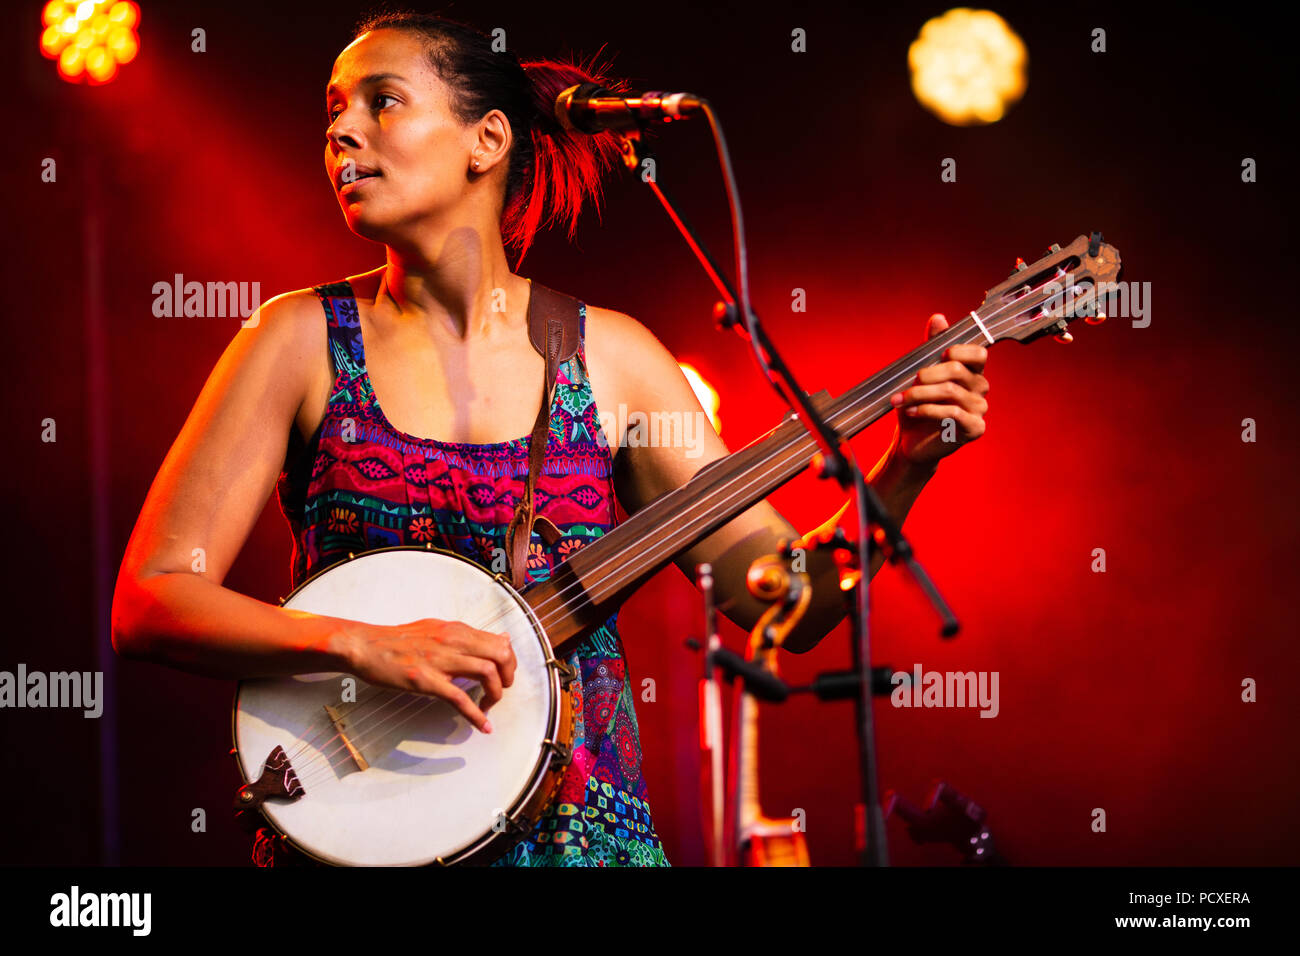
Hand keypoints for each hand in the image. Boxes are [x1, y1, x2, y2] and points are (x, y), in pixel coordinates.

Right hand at [340, 618, 516, 732]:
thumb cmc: (398, 640)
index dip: (510, 662)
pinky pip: (459, 698)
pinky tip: (482, 726)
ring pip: (486, 673)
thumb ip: (468, 636)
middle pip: (500, 654)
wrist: (366, 646)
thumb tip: (500, 638)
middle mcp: (453, 641)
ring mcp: (440, 661)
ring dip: (495, 694)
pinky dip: (476, 715)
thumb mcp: (438, 628)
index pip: (500, 642)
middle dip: (508, 676)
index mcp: (457, 630)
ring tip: (488, 705)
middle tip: (501, 690)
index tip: (505, 675)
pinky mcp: (426, 680)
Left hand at [888, 313, 989, 466]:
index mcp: (971, 372)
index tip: (940, 354)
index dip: (959, 350)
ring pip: (951, 392)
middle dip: (928, 374)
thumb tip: (938, 317)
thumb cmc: (918, 406)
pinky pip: (952, 413)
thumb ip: (931, 347)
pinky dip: (927, 410)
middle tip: (910, 381)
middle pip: (958, 371)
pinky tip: (911, 412)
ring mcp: (979, 409)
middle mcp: (980, 389)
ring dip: (920, 394)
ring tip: (900, 400)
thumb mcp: (920, 374)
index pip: (978, 353)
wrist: (912, 442)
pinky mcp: (974, 429)